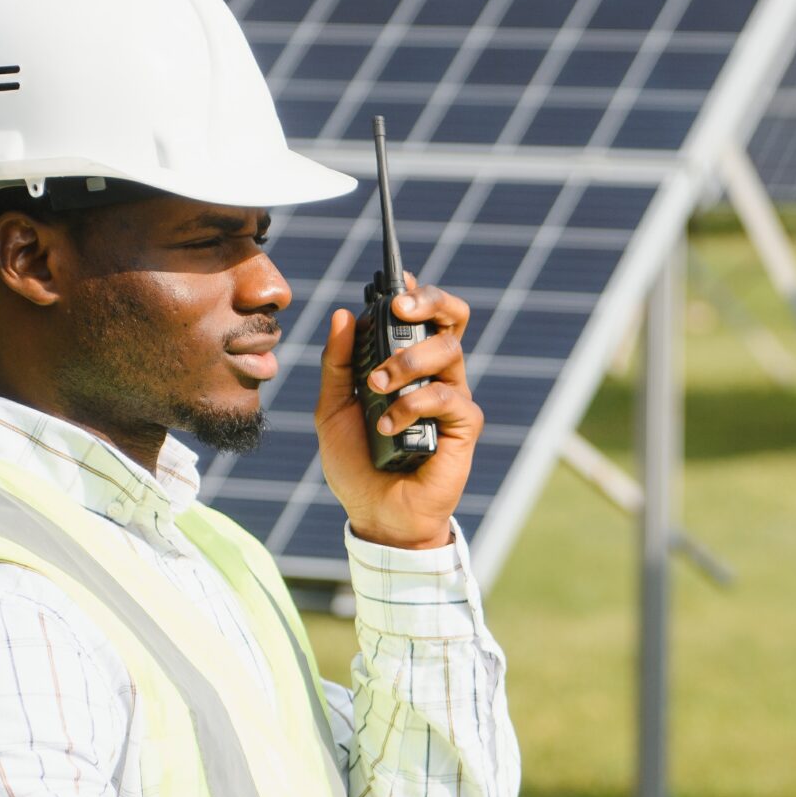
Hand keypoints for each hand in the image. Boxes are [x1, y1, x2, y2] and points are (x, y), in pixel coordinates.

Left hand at [313, 276, 482, 550]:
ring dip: (407, 361)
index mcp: (407, 365)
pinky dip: (413, 404)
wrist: (375, 514)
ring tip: (377, 387)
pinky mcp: (463, 426)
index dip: (416, 292)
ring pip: (448, 351)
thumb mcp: (332, 408)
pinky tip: (388, 426)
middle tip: (400, 307)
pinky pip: (447, 396)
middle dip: (428, 302)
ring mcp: (451, 398)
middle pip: (451, 318)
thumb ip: (337, 364)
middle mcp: (434, 375)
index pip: (422, 316)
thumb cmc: (356, 463)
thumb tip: (345, 314)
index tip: (396, 282)